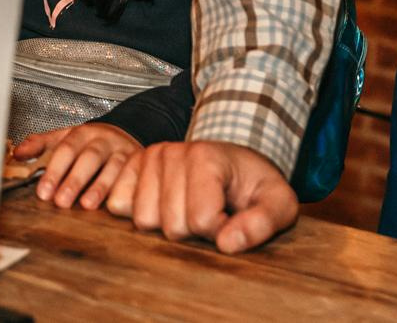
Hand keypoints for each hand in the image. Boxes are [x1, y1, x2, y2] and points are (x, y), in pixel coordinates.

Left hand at [15, 124, 140, 210]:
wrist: (124, 134)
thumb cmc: (90, 142)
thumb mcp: (64, 137)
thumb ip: (40, 145)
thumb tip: (17, 154)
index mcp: (83, 133)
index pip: (66, 149)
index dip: (55, 170)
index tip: (44, 192)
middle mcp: (104, 141)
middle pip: (89, 158)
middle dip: (75, 180)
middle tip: (60, 201)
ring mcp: (123, 152)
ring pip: (113, 168)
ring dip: (100, 187)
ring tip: (87, 205)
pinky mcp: (139, 164)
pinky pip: (133, 177)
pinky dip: (124, 190)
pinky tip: (114, 204)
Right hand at [105, 140, 298, 253]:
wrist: (233, 161)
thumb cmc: (254, 185)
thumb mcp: (278, 202)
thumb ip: (263, 223)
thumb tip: (227, 244)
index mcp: (206, 157)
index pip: (201, 220)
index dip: (220, 232)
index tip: (231, 217)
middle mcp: (171, 152)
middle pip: (171, 225)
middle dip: (194, 232)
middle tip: (211, 213)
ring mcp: (148, 157)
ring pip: (143, 221)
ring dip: (167, 225)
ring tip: (188, 208)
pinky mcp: (130, 166)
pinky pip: (118, 205)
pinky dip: (139, 214)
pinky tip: (163, 206)